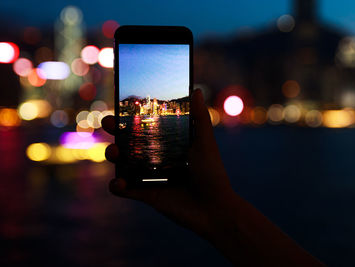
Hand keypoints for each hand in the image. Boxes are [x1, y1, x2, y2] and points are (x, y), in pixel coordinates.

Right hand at [102, 89, 235, 236]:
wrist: (214, 209)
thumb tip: (197, 90)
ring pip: (121, 162)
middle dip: (114, 130)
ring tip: (114, 153)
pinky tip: (119, 182)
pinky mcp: (145, 194)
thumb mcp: (205, 142)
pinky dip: (116, 186)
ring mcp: (148, 175)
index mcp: (168, 142)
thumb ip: (200, 117)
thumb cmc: (212, 173)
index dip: (131, 116)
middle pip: (128, 140)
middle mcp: (155, 157)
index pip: (145, 125)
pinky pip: (123, 189)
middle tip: (108, 123)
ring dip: (111, 154)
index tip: (121, 105)